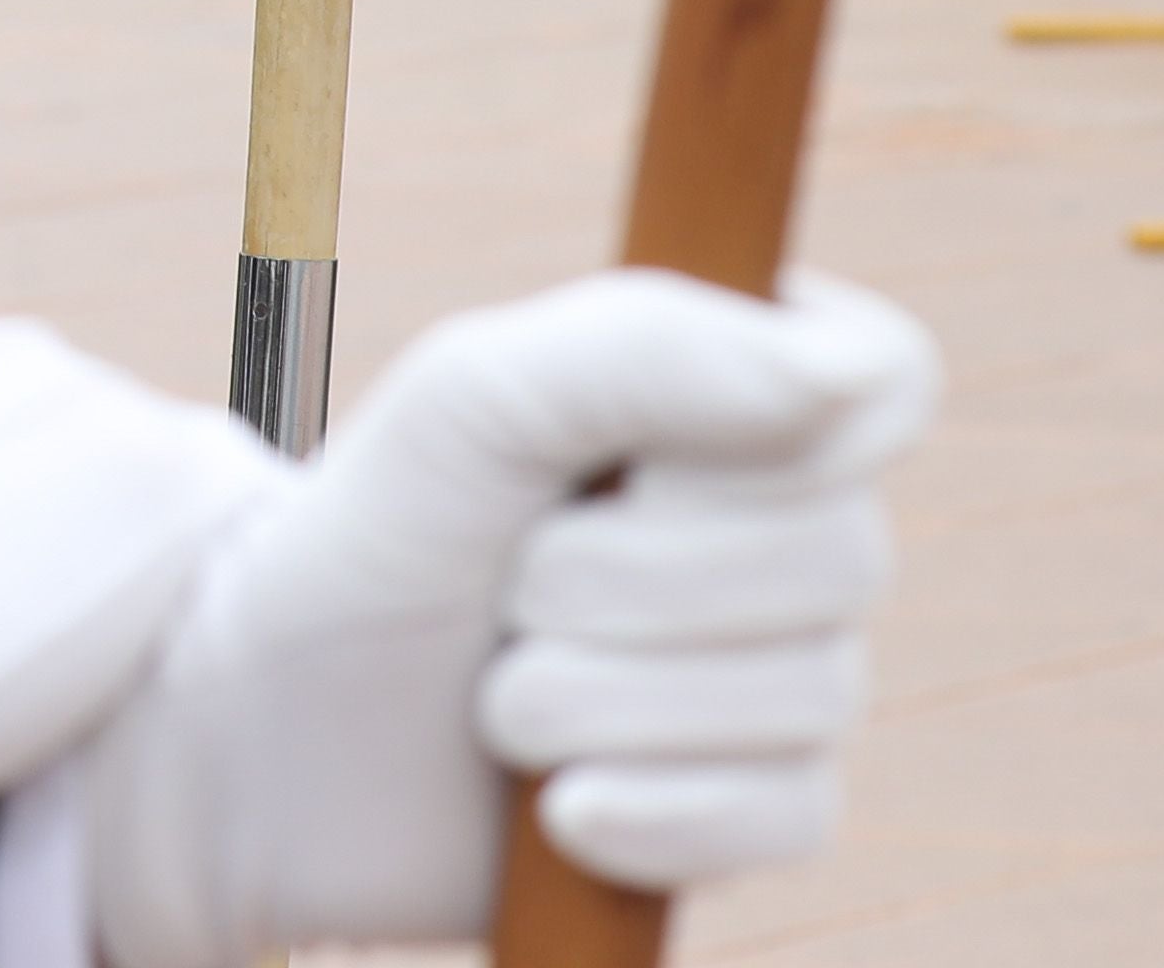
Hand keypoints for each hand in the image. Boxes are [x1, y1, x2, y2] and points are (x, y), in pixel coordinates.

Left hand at [82, 271, 935, 967]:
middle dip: (628, 577)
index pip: (886, 378)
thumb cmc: (380, 533)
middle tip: (510, 578)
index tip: (642, 450)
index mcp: (739, 391)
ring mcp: (788, 676)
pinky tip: (556, 802)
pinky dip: (644, 810)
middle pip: (839, 552)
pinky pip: (782, 817)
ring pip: (802, 695)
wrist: (276, 732)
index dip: (786, 423)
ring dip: (603, 697)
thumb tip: (848, 374)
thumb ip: (645, 347)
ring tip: (500, 688)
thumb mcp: (474, 398)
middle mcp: (791, 530)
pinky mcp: (757, 810)